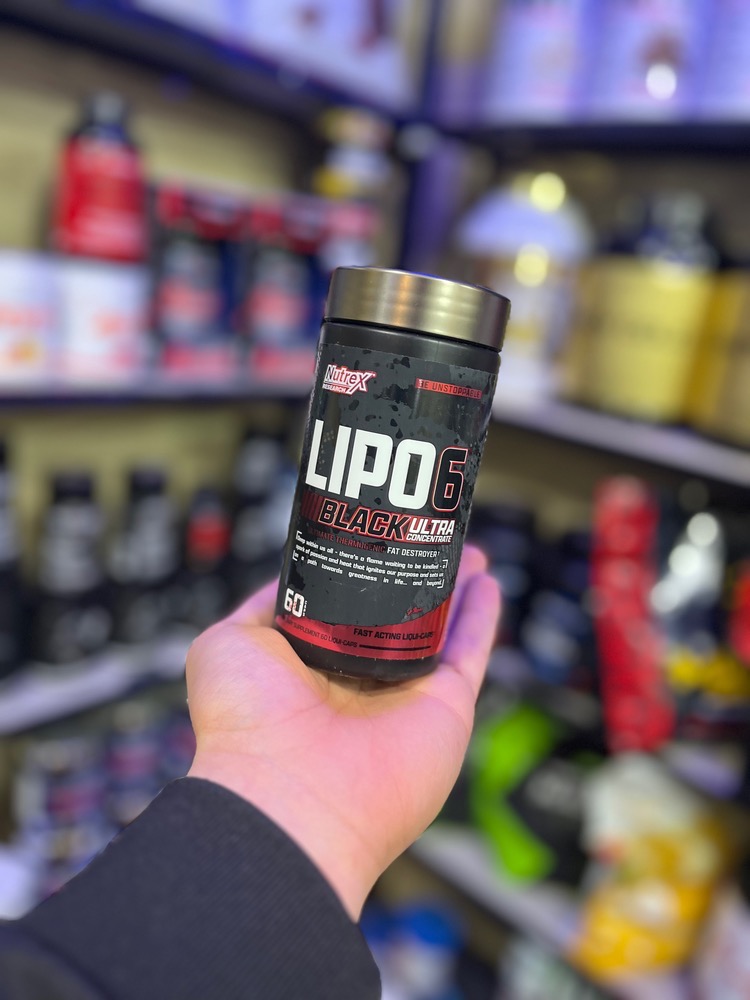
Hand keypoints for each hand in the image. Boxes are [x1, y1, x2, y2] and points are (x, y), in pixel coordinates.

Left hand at [187, 545, 499, 919]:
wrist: (286, 794)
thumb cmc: (244, 725)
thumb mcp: (228, 644)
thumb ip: (261, 606)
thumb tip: (290, 574)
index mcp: (310, 666)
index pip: (343, 608)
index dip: (358, 570)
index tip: (370, 532)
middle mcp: (359, 679)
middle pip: (396, 614)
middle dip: (411, 574)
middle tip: (424, 534)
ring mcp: (405, 693)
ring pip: (438, 626)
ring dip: (454, 584)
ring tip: (464, 547)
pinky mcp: (445, 706)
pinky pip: (470, 651)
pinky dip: (482, 616)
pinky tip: (486, 581)